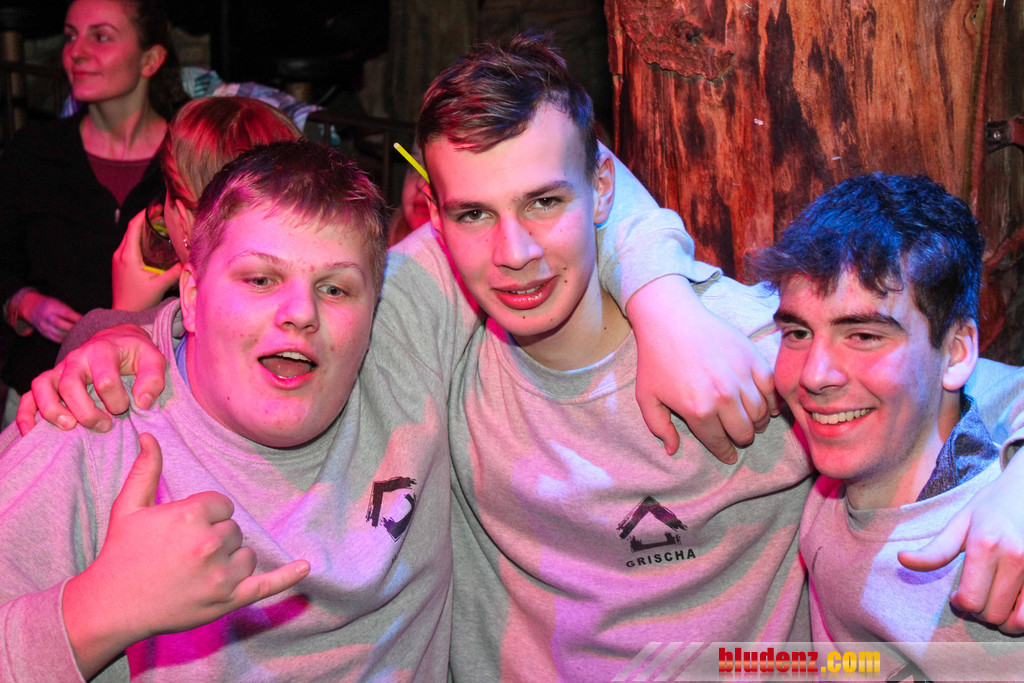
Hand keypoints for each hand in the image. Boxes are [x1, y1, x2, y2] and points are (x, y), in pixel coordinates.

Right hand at [17, 290, 81, 342]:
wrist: (32, 308)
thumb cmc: (51, 305)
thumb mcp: (58, 303)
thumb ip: (69, 311)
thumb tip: (85, 320)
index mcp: (51, 306)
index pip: (66, 313)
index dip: (77, 318)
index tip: (86, 320)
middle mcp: (46, 317)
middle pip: (60, 324)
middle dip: (73, 327)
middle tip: (85, 329)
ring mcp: (44, 326)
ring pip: (58, 333)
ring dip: (71, 335)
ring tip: (81, 336)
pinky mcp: (44, 333)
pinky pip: (56, 339)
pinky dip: (66, 340)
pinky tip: (73, 339)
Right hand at [17, 323, 167, 434]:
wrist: (117, 338)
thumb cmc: (135, 353)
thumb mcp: (153, 359)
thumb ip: (153, 379)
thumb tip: (142, 403)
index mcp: (102, 351)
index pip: (105, 380)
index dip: (117, 400)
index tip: (129, 407)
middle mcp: (77, 359)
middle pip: (70, 385)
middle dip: (87, 411)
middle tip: (104, 425)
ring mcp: (60, 369)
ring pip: (44, 387)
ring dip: (53, 410)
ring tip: (70, 426)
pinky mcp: (50, 380)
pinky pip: (29, 395)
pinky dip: (26, 413)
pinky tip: (31, 431)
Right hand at [63, 434, 310, 677]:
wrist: (110, 607)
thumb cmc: (120, 554)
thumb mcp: (128, 507)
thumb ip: (146, 470)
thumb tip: (149, 435)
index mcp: (191, 515)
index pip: (223, 505)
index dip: (204, 516)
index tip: (180, 531)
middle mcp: (210, 543)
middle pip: (234, 530)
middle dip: (214, 538)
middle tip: (182, 555)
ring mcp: (221, 574)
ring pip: (247, 554)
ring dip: (230, 560)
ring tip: (195, 572)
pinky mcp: (228, 600)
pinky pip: (266, 585)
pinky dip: (287, 577)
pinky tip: (305, 567)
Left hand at [112, 209, 182, 311]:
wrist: (123, 312)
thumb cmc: (139, 300)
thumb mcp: (159, 285)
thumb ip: (174, 273)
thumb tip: (189, 261)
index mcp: (128, 255)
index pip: (133, 227)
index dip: (143, 215)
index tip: (155, 208)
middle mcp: (120, 254)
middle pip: (130, 229)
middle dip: (144, 219)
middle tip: (159, 213)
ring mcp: (118, 259)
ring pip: (128, 237)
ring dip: (140, 228)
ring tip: (156, 224)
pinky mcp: (119, 264)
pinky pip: (128, 244)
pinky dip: (138, 238)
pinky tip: (149, 241)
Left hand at [628, 275, 777, 462]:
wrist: (671, 319)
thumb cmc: (656, 358)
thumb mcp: (647, 397)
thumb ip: (659, 427)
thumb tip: (672, 450)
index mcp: (697, 410)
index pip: (719, 442)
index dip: (725, 452)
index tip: (729, 455)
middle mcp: (723, 397)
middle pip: (744, 432)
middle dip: (741, 438)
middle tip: (737, 435)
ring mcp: (741, 378)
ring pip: (760, 414)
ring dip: (756, 422)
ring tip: (750, 421)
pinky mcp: (753, 359)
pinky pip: (772, 389)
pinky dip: (772, 401)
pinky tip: (766, 406)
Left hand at [898, 453, 1023, 633]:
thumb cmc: (991, 508)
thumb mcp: (959, 523)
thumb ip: (935, 550)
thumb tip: (901, 560)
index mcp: (985, 544)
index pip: (970, 598)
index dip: (959, 602)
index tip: (957, 593)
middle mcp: (1015, 558)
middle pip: (990, 613)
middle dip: (977, 610)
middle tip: (975, 594)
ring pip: (1015, 621)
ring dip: (1000, 619)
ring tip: (993, 601)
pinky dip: (1020, 619)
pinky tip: (1011, 605)